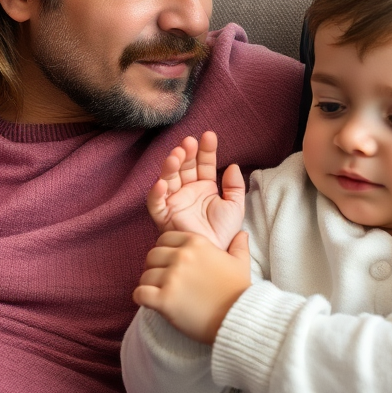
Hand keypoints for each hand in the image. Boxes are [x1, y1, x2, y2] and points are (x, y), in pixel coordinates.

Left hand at [134, 230, 251, 343]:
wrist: (238, 318)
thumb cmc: (239, 291)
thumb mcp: (241, 263)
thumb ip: (239, 246)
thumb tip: (242, 234)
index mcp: (197, 243)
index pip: (165, 239)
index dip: (165, 251)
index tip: (170, 264)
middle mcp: (182, 256)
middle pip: (152, 256)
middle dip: (155, 268)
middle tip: (162, 281)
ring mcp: (172, 277)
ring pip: (145, 275)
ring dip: (149, 285)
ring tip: (158, 294)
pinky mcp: (164, 299)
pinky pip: (140, 293)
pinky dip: (142, 299)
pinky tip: (150, 303)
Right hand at [147, 131, 244, 248]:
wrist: (216, 256)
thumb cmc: (224, 233)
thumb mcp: (235, 207)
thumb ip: (235, 187)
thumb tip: (233, 165)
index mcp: (204, 187)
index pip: (203, 163)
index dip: (206, 150)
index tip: (209, 136)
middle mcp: (187, 191)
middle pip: (184, 167)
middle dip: (186, 153)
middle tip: (189, 143)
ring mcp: (175, 202)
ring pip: (168, 179)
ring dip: (170, 166)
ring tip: (176, 155)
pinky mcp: (164, 217)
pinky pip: (156, 204)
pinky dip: (156, 194)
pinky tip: (162, 183)